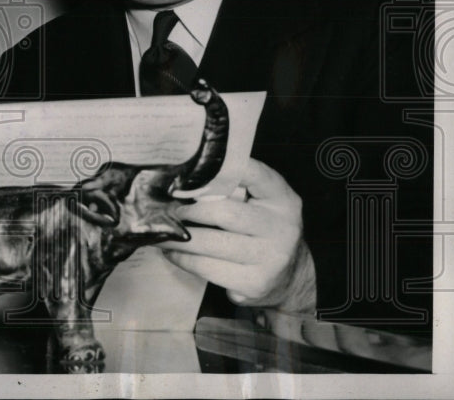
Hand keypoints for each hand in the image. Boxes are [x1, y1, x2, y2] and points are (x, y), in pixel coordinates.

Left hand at [160, 159, 316, 312]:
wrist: (292, 277)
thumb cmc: (264, 231)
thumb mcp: (264, 203)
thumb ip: (237, 188)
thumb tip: (185, 182)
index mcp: (282, 199)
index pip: (254, 174)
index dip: (221, 170)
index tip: (188, 173)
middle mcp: (281, 228)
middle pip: (225, 213)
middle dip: (190, 211)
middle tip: (168, 211)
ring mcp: (270, 258)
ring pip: (212, 244)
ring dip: (178, 239)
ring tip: (162, 233)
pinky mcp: (255, 283)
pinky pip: (209, 269)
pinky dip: (185, 260)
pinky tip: (174, 253)